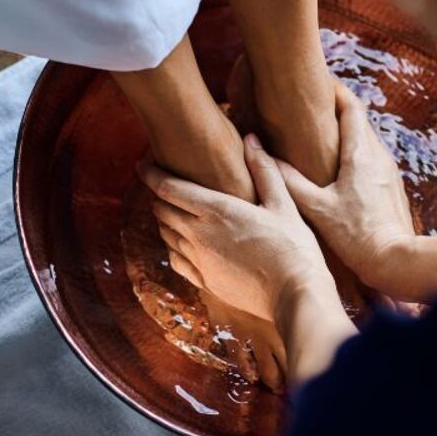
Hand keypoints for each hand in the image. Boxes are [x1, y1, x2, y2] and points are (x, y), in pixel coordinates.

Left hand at [138, 134, 333, 323]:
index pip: (169, 188)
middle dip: (159, 195)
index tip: (141, 164)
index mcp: (217, 211)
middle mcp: (199, 235)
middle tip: (163, 184)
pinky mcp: (204, 282)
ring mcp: (199, 261)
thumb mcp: (284, 204)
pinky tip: (180, 243)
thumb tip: (251, 139)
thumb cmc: (294, 248)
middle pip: (163, 210)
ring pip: (167, 235)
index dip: (151, 174)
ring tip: (172, 210)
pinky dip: (172, 246)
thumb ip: (264, 170)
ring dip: (165, 220)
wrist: (295, 296)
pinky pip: (176, 260)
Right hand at [277, 83, 416, 294]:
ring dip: (347, 132)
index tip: (319, 81)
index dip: (336, 90)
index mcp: (360, 154)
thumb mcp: (316, 208)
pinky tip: (339, 167)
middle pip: (360, 121)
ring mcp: (388, 172)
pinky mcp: (391, 187)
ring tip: (322, 133)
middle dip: (338, 108)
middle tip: (314, 104)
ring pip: (367, 140)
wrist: (395, 260)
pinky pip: (372, 159)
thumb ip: (289, 180)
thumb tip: (262, 156)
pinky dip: (354, 153)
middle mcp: (378, 157)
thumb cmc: (356, 235)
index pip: (352, 108)